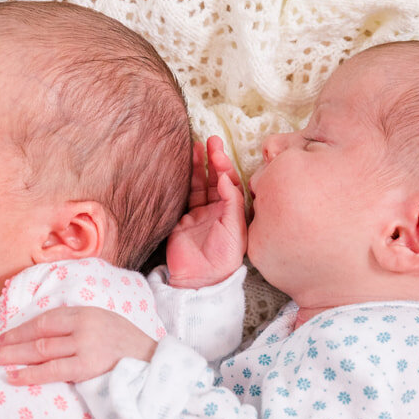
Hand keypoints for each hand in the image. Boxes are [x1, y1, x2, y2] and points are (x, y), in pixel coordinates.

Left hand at [0, 306, 159, 384]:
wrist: (158, 366)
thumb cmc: (131, 351)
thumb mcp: (106, 327)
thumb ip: (81, 329)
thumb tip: (50, 338)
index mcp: (87, 313)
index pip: (46, 319)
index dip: (22, 328)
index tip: (3, 336)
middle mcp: (84, 325)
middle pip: (39, 333)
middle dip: (11, 342)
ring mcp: (86, 345)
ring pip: (41, 350)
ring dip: (14, 356)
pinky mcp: (88, 367)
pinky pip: (52, 370)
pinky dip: (30, 373)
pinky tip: (14, 376)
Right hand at [165, 136, 246, 288]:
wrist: (199, 278)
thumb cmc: (223, 258)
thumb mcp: (235, 229)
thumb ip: (232, 202)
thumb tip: (226, 178)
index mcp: (233, 214)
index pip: (232, 184)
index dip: (226, 168)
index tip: (219, 156)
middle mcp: (217, 212)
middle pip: (216, 180)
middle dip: (214, 160)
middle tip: (211, 140)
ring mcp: (199, 215)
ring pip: (199, 185)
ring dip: (199, 166)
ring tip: (196, 145)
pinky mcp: (182, 220)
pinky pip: (184, 196)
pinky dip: (184, 181)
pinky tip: (184, 166)